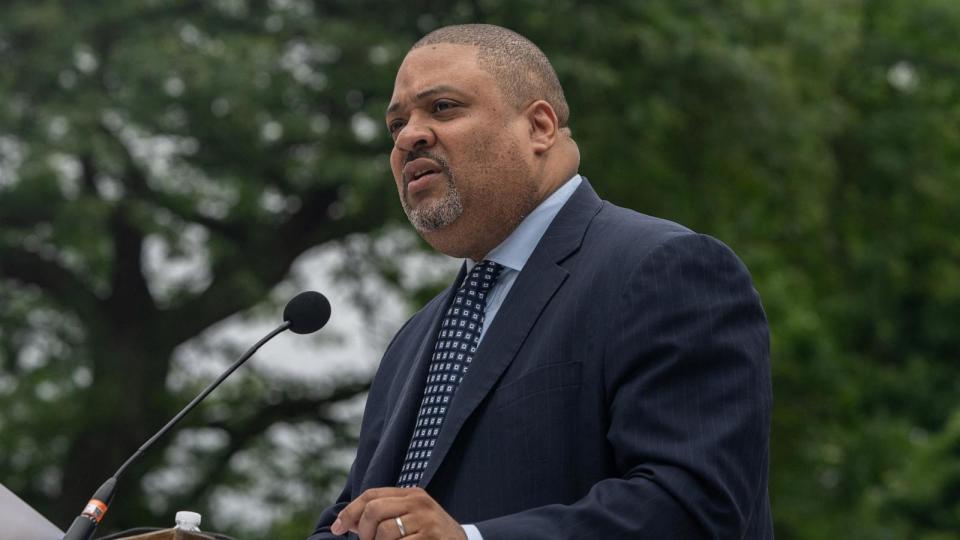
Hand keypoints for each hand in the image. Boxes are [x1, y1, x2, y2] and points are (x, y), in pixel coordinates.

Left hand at [330, 487, 466, 539]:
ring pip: (384, 532)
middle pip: (374, 510)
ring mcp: (426, 521)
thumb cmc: (431, 535)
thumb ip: (384, 514)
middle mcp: (419, 502)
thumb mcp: (411, 518)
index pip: (371, 495)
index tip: (337, 529)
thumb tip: (349, 522)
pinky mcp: (429, 539)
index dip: (349, 512)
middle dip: (364, 532)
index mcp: (411, 494)